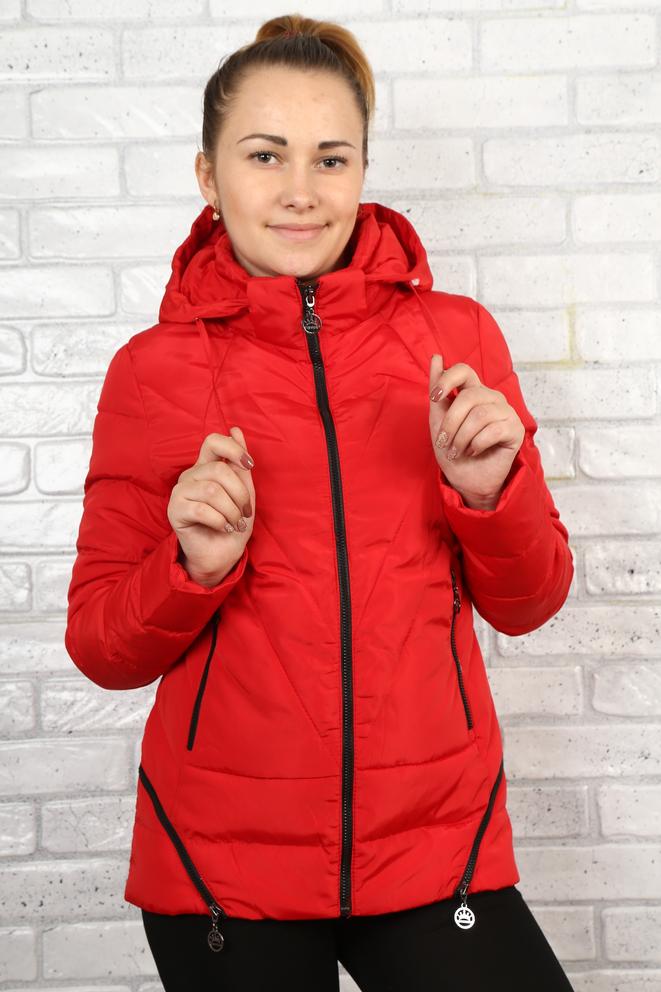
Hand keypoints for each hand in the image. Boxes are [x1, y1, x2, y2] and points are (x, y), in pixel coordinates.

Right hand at [167, 426, 254, 584]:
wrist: (221, 555)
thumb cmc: (233, 523)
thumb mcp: (244, 492)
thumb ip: (240, 464)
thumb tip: (236, 430)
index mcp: (206, 467)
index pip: (213, 442)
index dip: (234, 449)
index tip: (250, 465)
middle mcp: (190, 475)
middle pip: (220, 470)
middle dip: (240, 495)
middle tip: (245, 514)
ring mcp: (179, 492)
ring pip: (213, 491)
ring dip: (231, 511)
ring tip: (235, 523)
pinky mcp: (174, 511)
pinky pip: (201, 509)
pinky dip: (219, 521)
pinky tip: (222, 528)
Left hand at [429, 354, 524, 509]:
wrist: (466, 479)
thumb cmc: (453, 449)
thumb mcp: (438, 419)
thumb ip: (438, 390)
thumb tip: (436, 356)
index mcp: (473, 391)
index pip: (463, 370)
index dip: (447, 379)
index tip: (434, 398)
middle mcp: (491, 398)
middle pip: (469, 396)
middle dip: (451, 423)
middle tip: (444, 442)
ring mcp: (506, 412)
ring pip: (479, 415)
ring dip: (462, 438)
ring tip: (458, 451)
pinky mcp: (516, 429)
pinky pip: (493, 430)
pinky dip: (477, 444)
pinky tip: (474, 452)